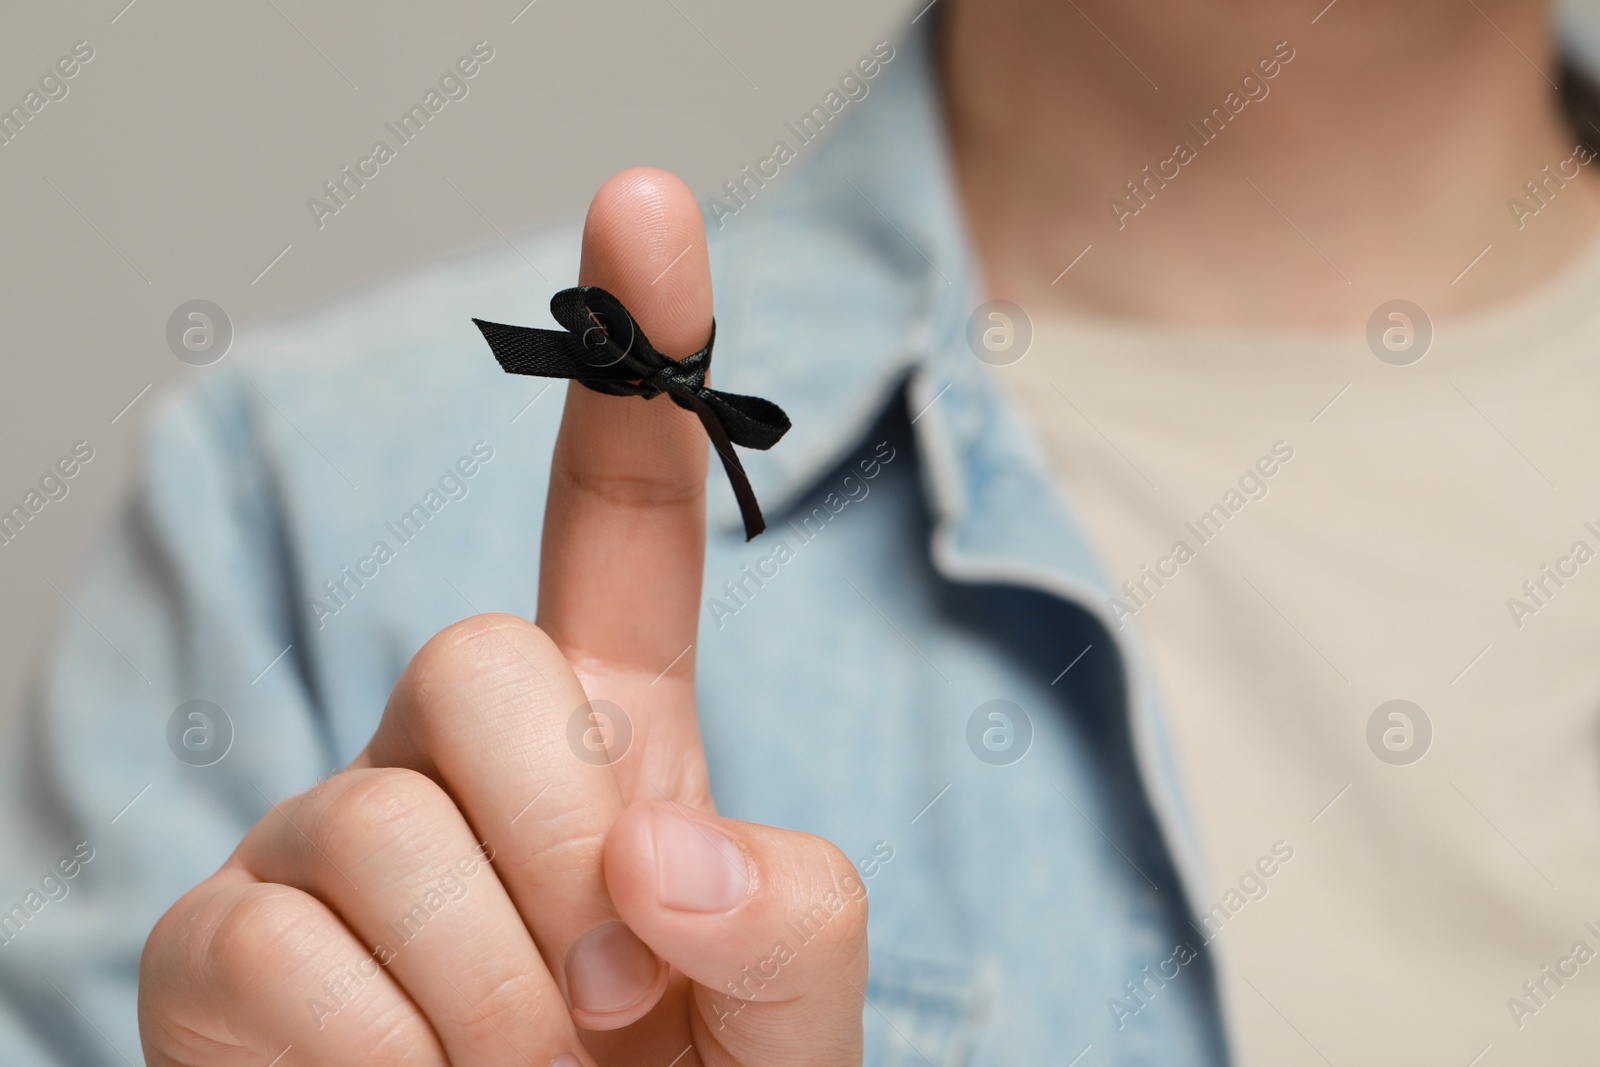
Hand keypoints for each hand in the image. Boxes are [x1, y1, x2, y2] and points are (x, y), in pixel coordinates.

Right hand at [139, 168, 867, 1066]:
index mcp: (606, 742)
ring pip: (384, 826)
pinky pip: (279, 958)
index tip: (646, 200)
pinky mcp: (211, 949)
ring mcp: (318, 841)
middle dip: (564, 846)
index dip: (639, 369)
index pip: (615, 528)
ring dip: (487, 1009)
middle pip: (478, 660)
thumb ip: (791, 927)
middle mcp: (446, 755)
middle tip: (606, 1009)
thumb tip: (661, 858)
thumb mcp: (782, 1026)